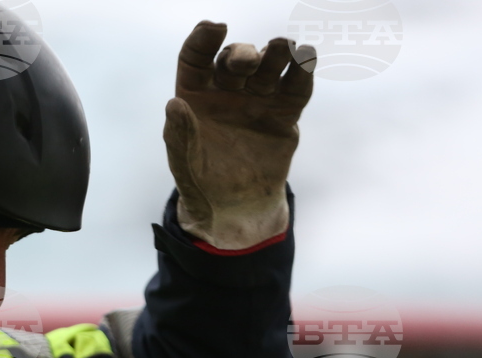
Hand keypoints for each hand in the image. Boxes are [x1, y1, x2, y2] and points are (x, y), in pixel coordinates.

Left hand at [164, 21, 315, 249]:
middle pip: (234, 60)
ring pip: (268, 67)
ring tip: (283, 47)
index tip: (213, 26)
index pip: (195, 59)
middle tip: (247, 61)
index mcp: (195, 96)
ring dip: (275, 54)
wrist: (234, 207)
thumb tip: (175, 104)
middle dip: (241, 54)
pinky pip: (295, 88)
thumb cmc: (200, 180)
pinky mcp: (283, 114)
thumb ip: (180, 133)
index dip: (202, 40)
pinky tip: (306, 58)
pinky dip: (302, 72)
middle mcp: (226, 91)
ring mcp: (257, 100)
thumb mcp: (184, 160)